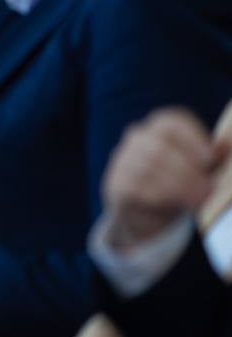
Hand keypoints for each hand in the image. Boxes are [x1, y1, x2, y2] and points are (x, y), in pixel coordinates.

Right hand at [102, 108, 228, 249]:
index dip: (192, 138)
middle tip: (208, 188)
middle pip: (160, 145)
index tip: (210, 158)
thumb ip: (211, 158)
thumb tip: (225, 145)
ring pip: (149, 167)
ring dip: (178, 185)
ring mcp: (122, 160)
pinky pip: (136, 186)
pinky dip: (160, 196)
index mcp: (159, 128)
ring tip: (197, 200)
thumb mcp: (198, 170)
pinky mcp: (115, 184)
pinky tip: (176, 205)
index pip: (171, 122)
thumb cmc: (178, 186)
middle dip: (187, 169)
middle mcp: (137, 138)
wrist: (146, 215)